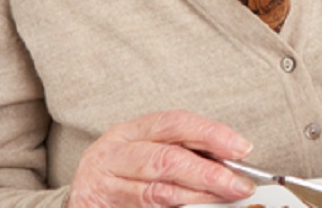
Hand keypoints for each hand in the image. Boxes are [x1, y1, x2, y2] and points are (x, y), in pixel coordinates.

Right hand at [68, 110, 254, 207]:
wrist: (79, 198)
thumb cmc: (122, 171)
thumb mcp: (146, 151)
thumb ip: (182, 153)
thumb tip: (231, 163)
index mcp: (130, 131)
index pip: (176, 123)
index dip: (211, 134)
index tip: (242, 148)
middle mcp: (112, 153)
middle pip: (166, 159)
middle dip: (208, 173)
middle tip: (238, 185)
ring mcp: (102, 184)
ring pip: (155, 191)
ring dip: (195, 197)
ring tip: (222, 199)